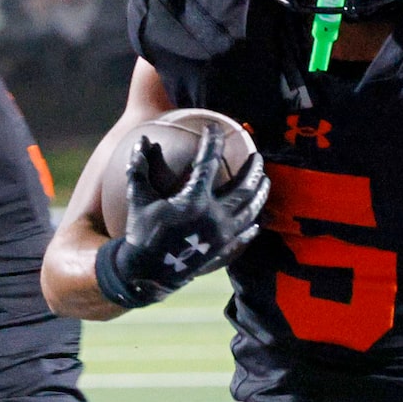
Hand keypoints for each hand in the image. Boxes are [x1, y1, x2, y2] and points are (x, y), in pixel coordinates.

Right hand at [101, 126, 269, 306]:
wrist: (147, 273)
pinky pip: (243, 237)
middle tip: (257, 156)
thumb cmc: (140, 233)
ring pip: (250, 210)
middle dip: (253, 169)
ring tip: (265, 181)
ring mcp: (221, 236)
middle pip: (244, 187)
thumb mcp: (137, 199)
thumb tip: (141, 140)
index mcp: (194, 200)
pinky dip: (251, 228)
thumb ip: (139, 168)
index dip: (212, 141)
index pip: (208, 162)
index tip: (214, 128)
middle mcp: (214, 216)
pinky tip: (255, 223)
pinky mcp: (222, 251)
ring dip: (260, 194)